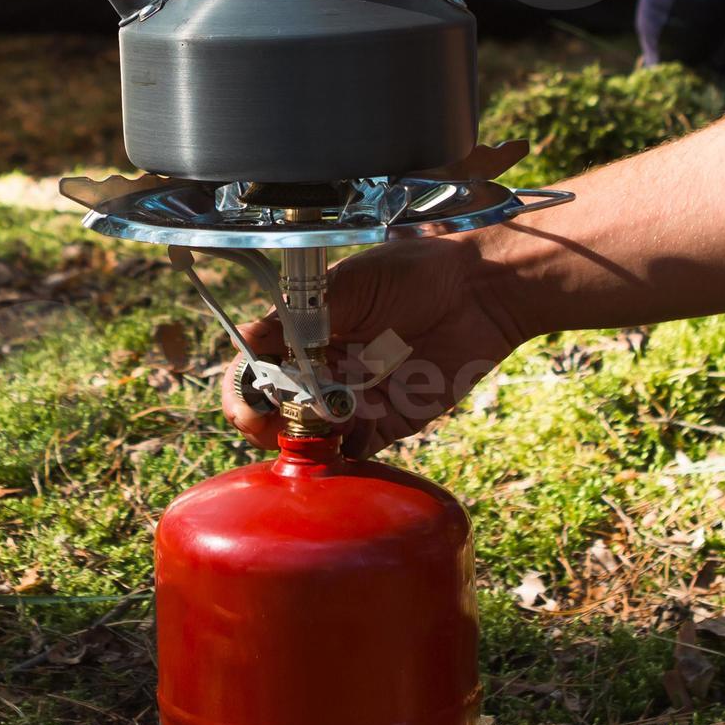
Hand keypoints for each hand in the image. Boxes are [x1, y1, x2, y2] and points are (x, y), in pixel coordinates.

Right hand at [219, 235, 549, 453]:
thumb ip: (299, 318)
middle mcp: (327, 369)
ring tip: (326, 416)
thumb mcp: (348, 287)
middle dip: (270, 422)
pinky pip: (359, 448)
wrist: (478, 289)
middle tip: (278, 420)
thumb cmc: (413, 273)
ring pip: (314, 435)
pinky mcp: (394, 420)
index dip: (246, 390)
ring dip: (308, 437)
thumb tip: (246, 336)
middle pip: (280, 411)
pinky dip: (346, 452)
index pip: (260, 369)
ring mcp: (359, 398)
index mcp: (308, 334)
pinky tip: (349, 434)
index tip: (249, 401)